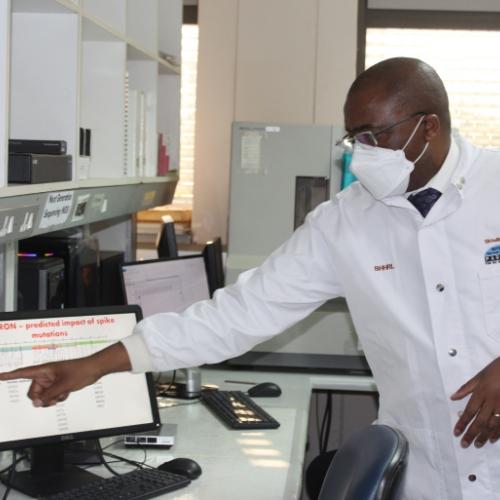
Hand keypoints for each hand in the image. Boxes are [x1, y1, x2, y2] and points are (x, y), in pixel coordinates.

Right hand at [0, 342, 131, 406]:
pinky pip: (51, 396)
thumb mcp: (63, 386)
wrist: (94, 370)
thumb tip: (36, 403)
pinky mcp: (58, 384)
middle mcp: (46, 375)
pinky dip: (57, 397)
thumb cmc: (80, 371)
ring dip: (51, 399)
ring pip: (42, 396)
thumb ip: (48, 396)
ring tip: (62, 394)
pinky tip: (66, 393)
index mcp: (44, 370)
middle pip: (33, 392)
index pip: (23, 373)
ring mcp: (52, 380)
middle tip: (53, 398)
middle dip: (41, 398)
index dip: (9, 375)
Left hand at [451, 357, 499, 447]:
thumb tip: (453, 397)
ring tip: (477, 445)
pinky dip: (498, 433)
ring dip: (484, 436)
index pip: (469, 411)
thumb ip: (467, 388)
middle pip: (480, 421)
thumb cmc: (497, 369)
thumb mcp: (480, 375)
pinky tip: (493, 439)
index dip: (462, 423)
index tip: (456, 433)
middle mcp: (492, 401)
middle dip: (471, 434)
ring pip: (493, 425)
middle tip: (464, 444)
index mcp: (482, 392)